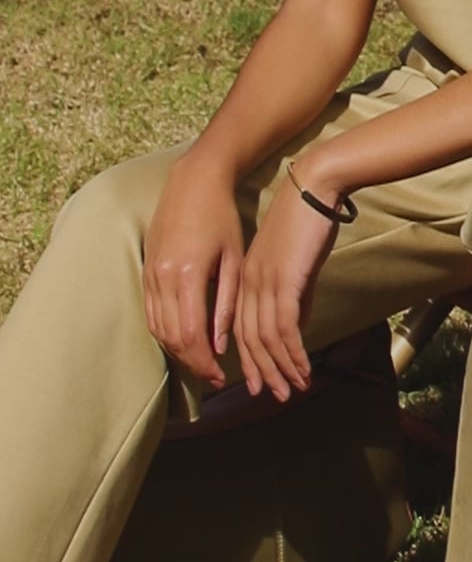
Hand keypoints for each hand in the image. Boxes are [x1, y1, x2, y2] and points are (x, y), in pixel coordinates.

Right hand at [143, 152, 244, 388]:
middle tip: (214, 378)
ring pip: (158, 329)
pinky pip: (151, 313)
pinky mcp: (146, 271)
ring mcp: (150, 274)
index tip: (221, 376)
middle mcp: (162, 278)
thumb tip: (220, 345)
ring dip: (178, 351)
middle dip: (192, 363)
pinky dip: (165, 333)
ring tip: (201, 363)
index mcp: (187, 275)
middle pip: (171, 337)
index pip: (190, 334)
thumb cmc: (222, 219)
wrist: (193, 183)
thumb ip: (227, 304)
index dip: (204, 361)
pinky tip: (183, 341)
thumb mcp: (234, 260)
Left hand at [233, 165, 338, 399]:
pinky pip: (284, 329)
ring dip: (280, 368)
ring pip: (265, 339)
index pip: (241, 327)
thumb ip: (295, 294)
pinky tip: (303, 369)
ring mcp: (263, 282)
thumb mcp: (297, 262)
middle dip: (263, 371)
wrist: (315, 187)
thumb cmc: (308, 218)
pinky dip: (293, 354)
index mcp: (246, 277)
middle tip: (277, 395)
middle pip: (248, 339)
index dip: (250, 358)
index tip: (261, 382)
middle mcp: (248, 282)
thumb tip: (297, 326)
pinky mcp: (283, 281)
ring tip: (293, 389)